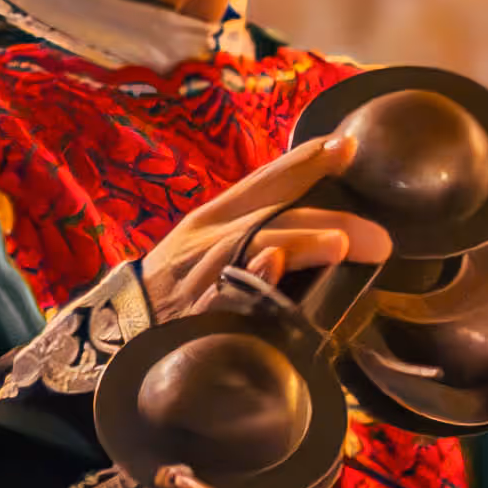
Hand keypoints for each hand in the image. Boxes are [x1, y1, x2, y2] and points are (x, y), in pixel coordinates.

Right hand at [145, 128, 383, 320]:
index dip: (305, 164)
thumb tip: (318, 237)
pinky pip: (225, 294)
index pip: (264, 184)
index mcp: (212, 221)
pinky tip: (275, 268)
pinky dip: (251, 279)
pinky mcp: (194, 314)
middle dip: (325, 219)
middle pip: (270, 217)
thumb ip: (254, 239)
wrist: (110, 339)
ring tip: (339, 244)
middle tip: (378, 238)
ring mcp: (200, 275)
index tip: (347, 148)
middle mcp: (207, 240)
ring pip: (254, 247)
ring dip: (298, 242)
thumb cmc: (168, 299)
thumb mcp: (203, 255)